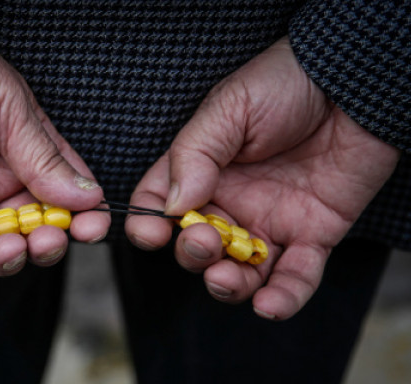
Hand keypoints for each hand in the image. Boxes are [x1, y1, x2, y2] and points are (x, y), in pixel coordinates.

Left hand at [0, 12, 108, 274]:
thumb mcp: (10, 110)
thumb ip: (44, 159)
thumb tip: (89, 197)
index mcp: (28, 157)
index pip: (63, 198)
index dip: (81, 219)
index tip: (92, 229)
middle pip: (29, 233)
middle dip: (43, 245)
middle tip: (46, 241)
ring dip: (2, 254)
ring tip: (9, 245)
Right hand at [126, 37, 399, 319]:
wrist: (352, 84)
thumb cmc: (284, 84)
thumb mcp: (228, 108)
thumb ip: (194, 155)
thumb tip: (172, 207)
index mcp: (199, 170)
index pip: (160, 206)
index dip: (149, 225)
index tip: (152, 235)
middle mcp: (229, 202)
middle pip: (196, 247)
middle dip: (193, 254)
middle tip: (204, 241)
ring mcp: (269, 222)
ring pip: (239, 272)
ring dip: (227, 286)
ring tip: (226, 279)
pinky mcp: (312, 235)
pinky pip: (295, 277)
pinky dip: (282, 299)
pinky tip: (269, 306)